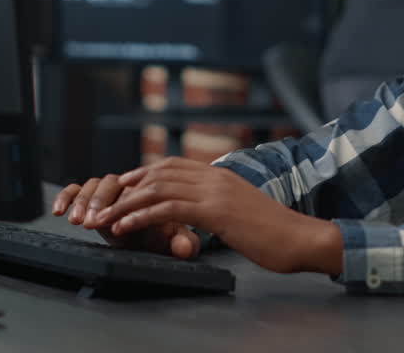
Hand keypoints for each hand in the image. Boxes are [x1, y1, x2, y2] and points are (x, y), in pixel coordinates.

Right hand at [52, 174, 200, 257]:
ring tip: (78, 220)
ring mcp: (107, 193)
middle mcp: (124, 189)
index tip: (114, 227)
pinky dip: (66, 196)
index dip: (121, 207)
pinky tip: (59, 210)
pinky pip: (75, 190)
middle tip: (93, 221)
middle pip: (109, 184)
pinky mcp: (91, 198)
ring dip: (83, 202)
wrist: (156, 233)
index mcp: (146, 192)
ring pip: (92, 186)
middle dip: (99, 202)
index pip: (132, 191)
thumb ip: (181, 241)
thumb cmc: (165, 233)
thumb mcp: (176, 239)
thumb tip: (187, 247)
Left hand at [94, 157, 342, 275]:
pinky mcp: (215, 211)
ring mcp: (215, 191)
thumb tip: (205, 212)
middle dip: (128, 187)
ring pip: (159, 189)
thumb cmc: (274, 233)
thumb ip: (222, 205)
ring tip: (104, 217)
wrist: (300, 238)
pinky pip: (169, 209)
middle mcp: (215, 176)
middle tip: (104, 201)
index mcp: (220, 175)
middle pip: (159, 172)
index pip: (172, 165)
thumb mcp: (243, 211)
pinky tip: (126, 226)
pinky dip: (142, 216)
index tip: (123, 185)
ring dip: (126, 203)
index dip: (143, 173)